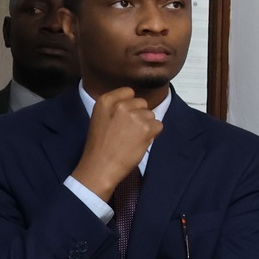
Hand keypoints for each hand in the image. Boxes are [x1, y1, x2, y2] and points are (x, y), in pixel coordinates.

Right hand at [70, 87, 162, 201]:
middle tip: (128, 131)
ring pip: (151, 115)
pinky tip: (140, 142)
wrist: (100, 166)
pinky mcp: (147, 128)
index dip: (130, 104)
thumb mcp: (100, 118)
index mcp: (106, 100)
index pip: (129, 92)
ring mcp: (135, 116)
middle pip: (142, 103)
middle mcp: (121, 105)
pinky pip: (158, 125)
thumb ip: (115, 107)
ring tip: (132, 138)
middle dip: (139, 115)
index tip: (125, 115)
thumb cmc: (99, 146)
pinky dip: (153, 134)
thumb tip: (134, 104)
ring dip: (146, 126)